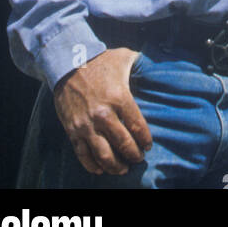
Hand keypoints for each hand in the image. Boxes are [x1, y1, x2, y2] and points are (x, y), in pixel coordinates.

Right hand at [53, 47, 152, 175]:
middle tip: (138, 158)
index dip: (145, 140)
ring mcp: (87, 124)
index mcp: (119, 97)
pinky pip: (83, 154)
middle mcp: (104, 114)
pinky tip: (101, 169)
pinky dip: (92, 165)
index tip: (148, 146)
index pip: (138, 127)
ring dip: (115, 166)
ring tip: (122, 169)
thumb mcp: (125, 57)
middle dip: (133, 155)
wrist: (68, 62)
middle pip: (123, 144)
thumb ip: (142, 64)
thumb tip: (158, 67)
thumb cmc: (100, 60)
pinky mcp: (73, 130)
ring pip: (104, 155)